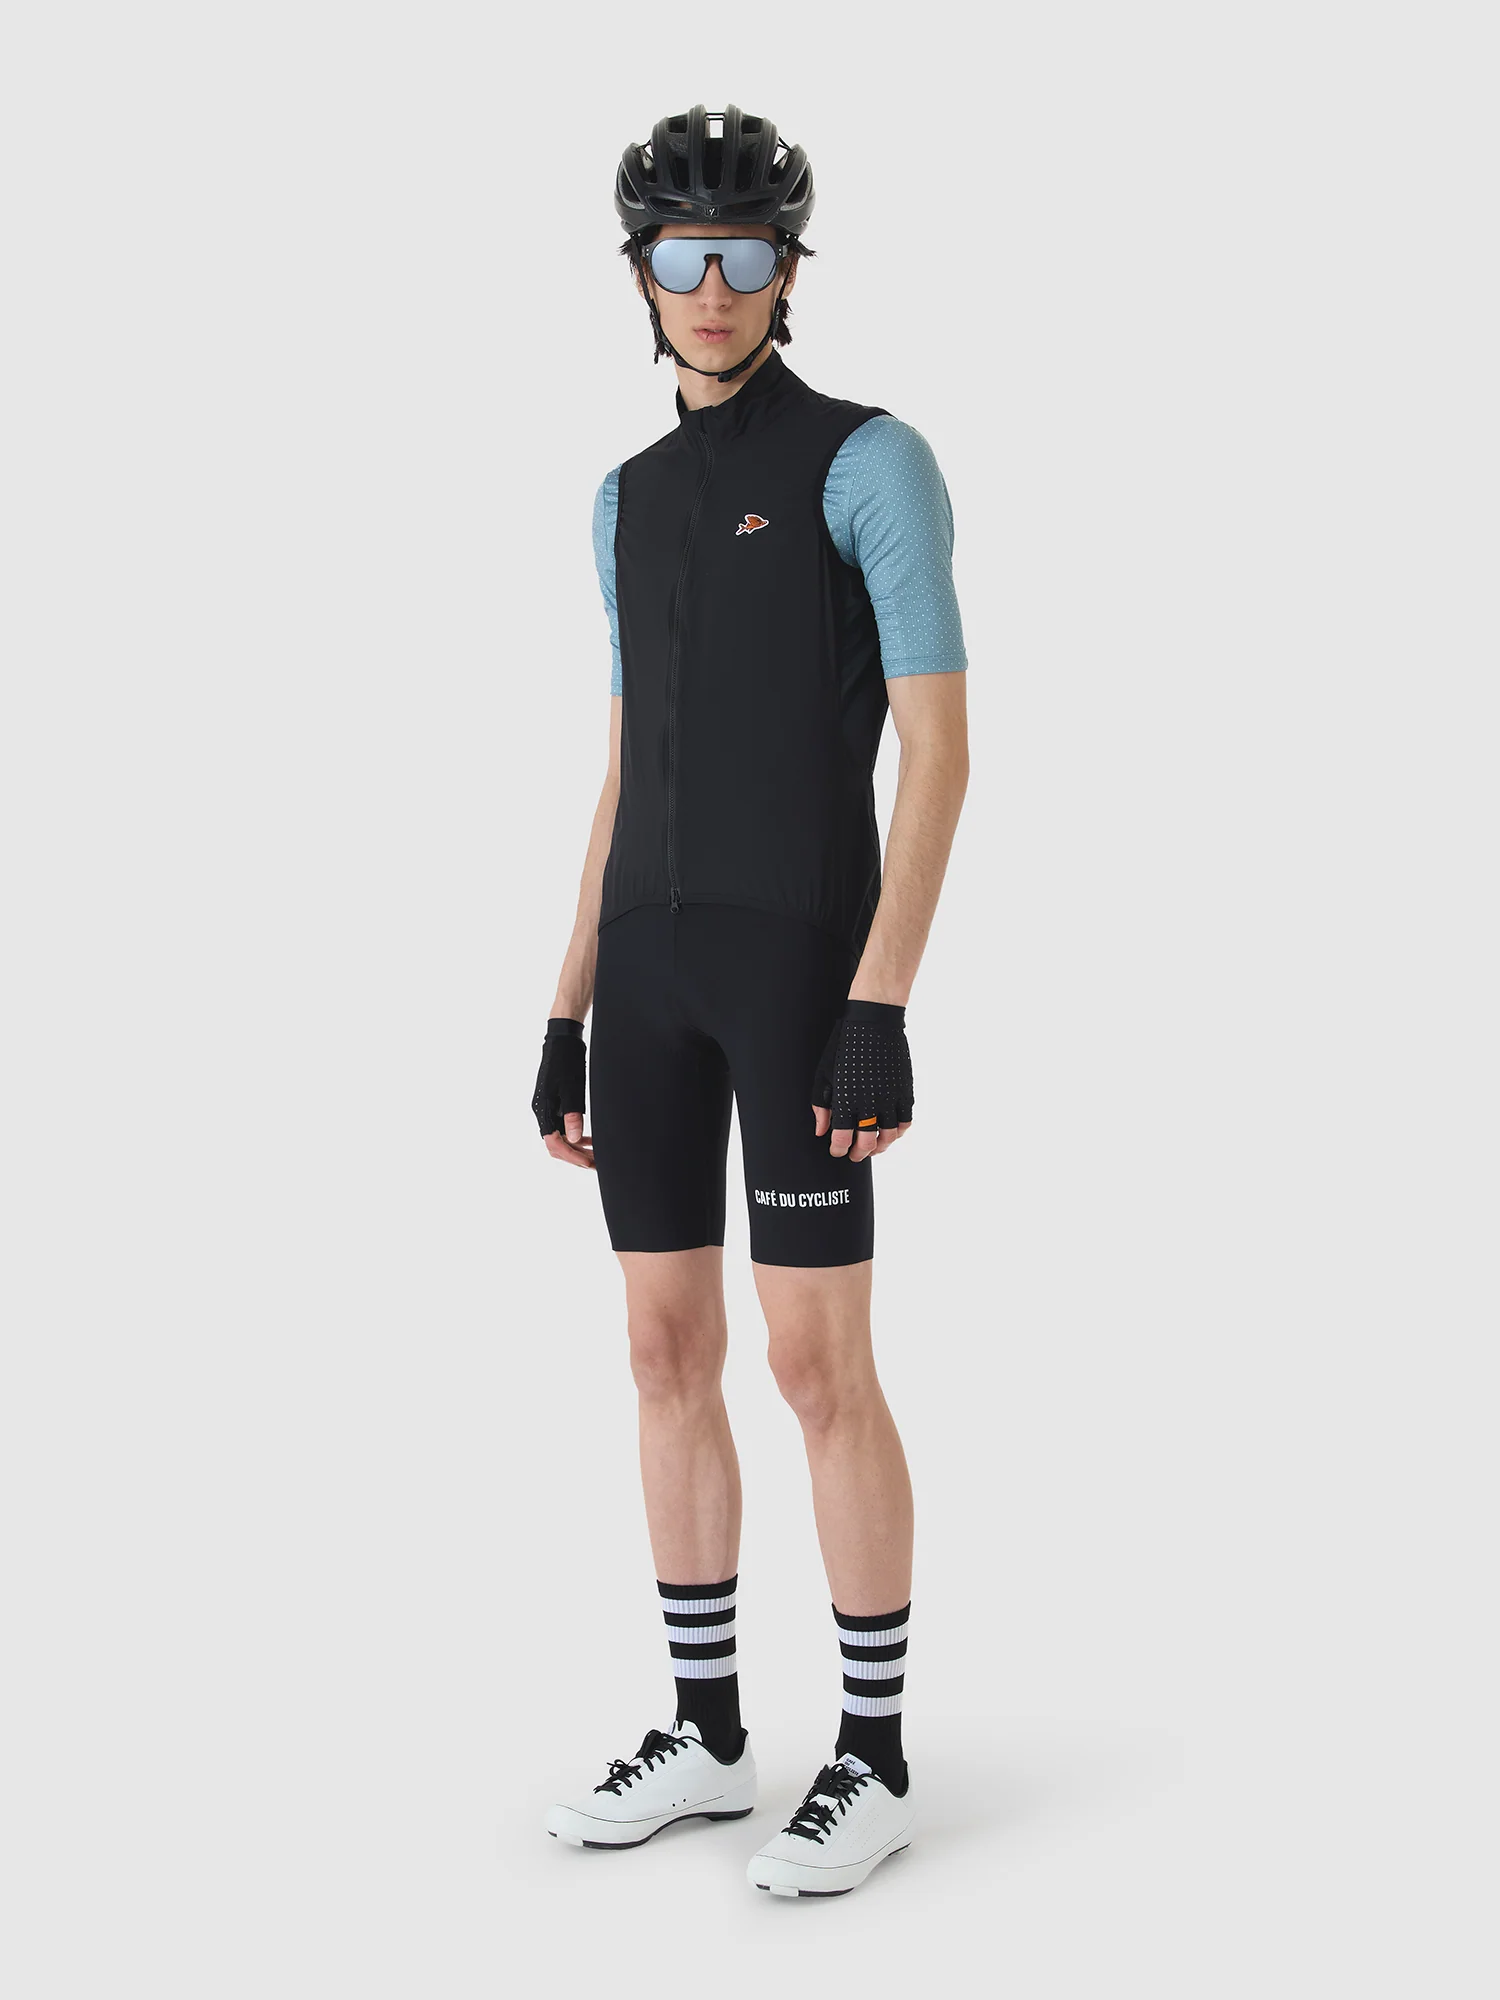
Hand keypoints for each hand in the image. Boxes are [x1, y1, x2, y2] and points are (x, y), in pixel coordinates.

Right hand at [532, 1018, 595, 1170]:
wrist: (563, 1039)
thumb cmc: (567, 1061)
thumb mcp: (572, 1088)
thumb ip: (573, 1115)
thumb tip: (575, 1139)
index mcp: (543, 1109)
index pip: (554, 1144)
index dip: (572, 1156)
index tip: (589, 1164)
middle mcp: (543, 1111)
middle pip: (556, 1145)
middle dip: (575, 1157)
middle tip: (596, 1163)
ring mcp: (549, 1107)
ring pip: (561, 1137)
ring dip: (577, 1148)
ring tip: (596, 1155)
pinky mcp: (556, 1102)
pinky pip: (563, 1126)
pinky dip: (576, 1135)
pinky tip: (590, 1139)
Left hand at [811, 1000, 914, 1164]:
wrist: (874, 1021)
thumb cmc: (844, 1045)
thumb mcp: (824, 1074)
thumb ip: (821, 1106)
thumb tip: (821, 1131)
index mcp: (845, 1100)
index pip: (841, 1139)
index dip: (838, 1150)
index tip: (836, 1151)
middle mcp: (869, 1104)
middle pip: (866, 1143)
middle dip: (858, 1154)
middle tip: (854, 1155)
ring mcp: (889, 1099)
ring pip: (888, 1137)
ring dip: (879, 1147)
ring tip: (873, 1148)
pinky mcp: (904, 1092)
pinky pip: (905, 1122)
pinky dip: (898, 1133)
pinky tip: (890, 1133)